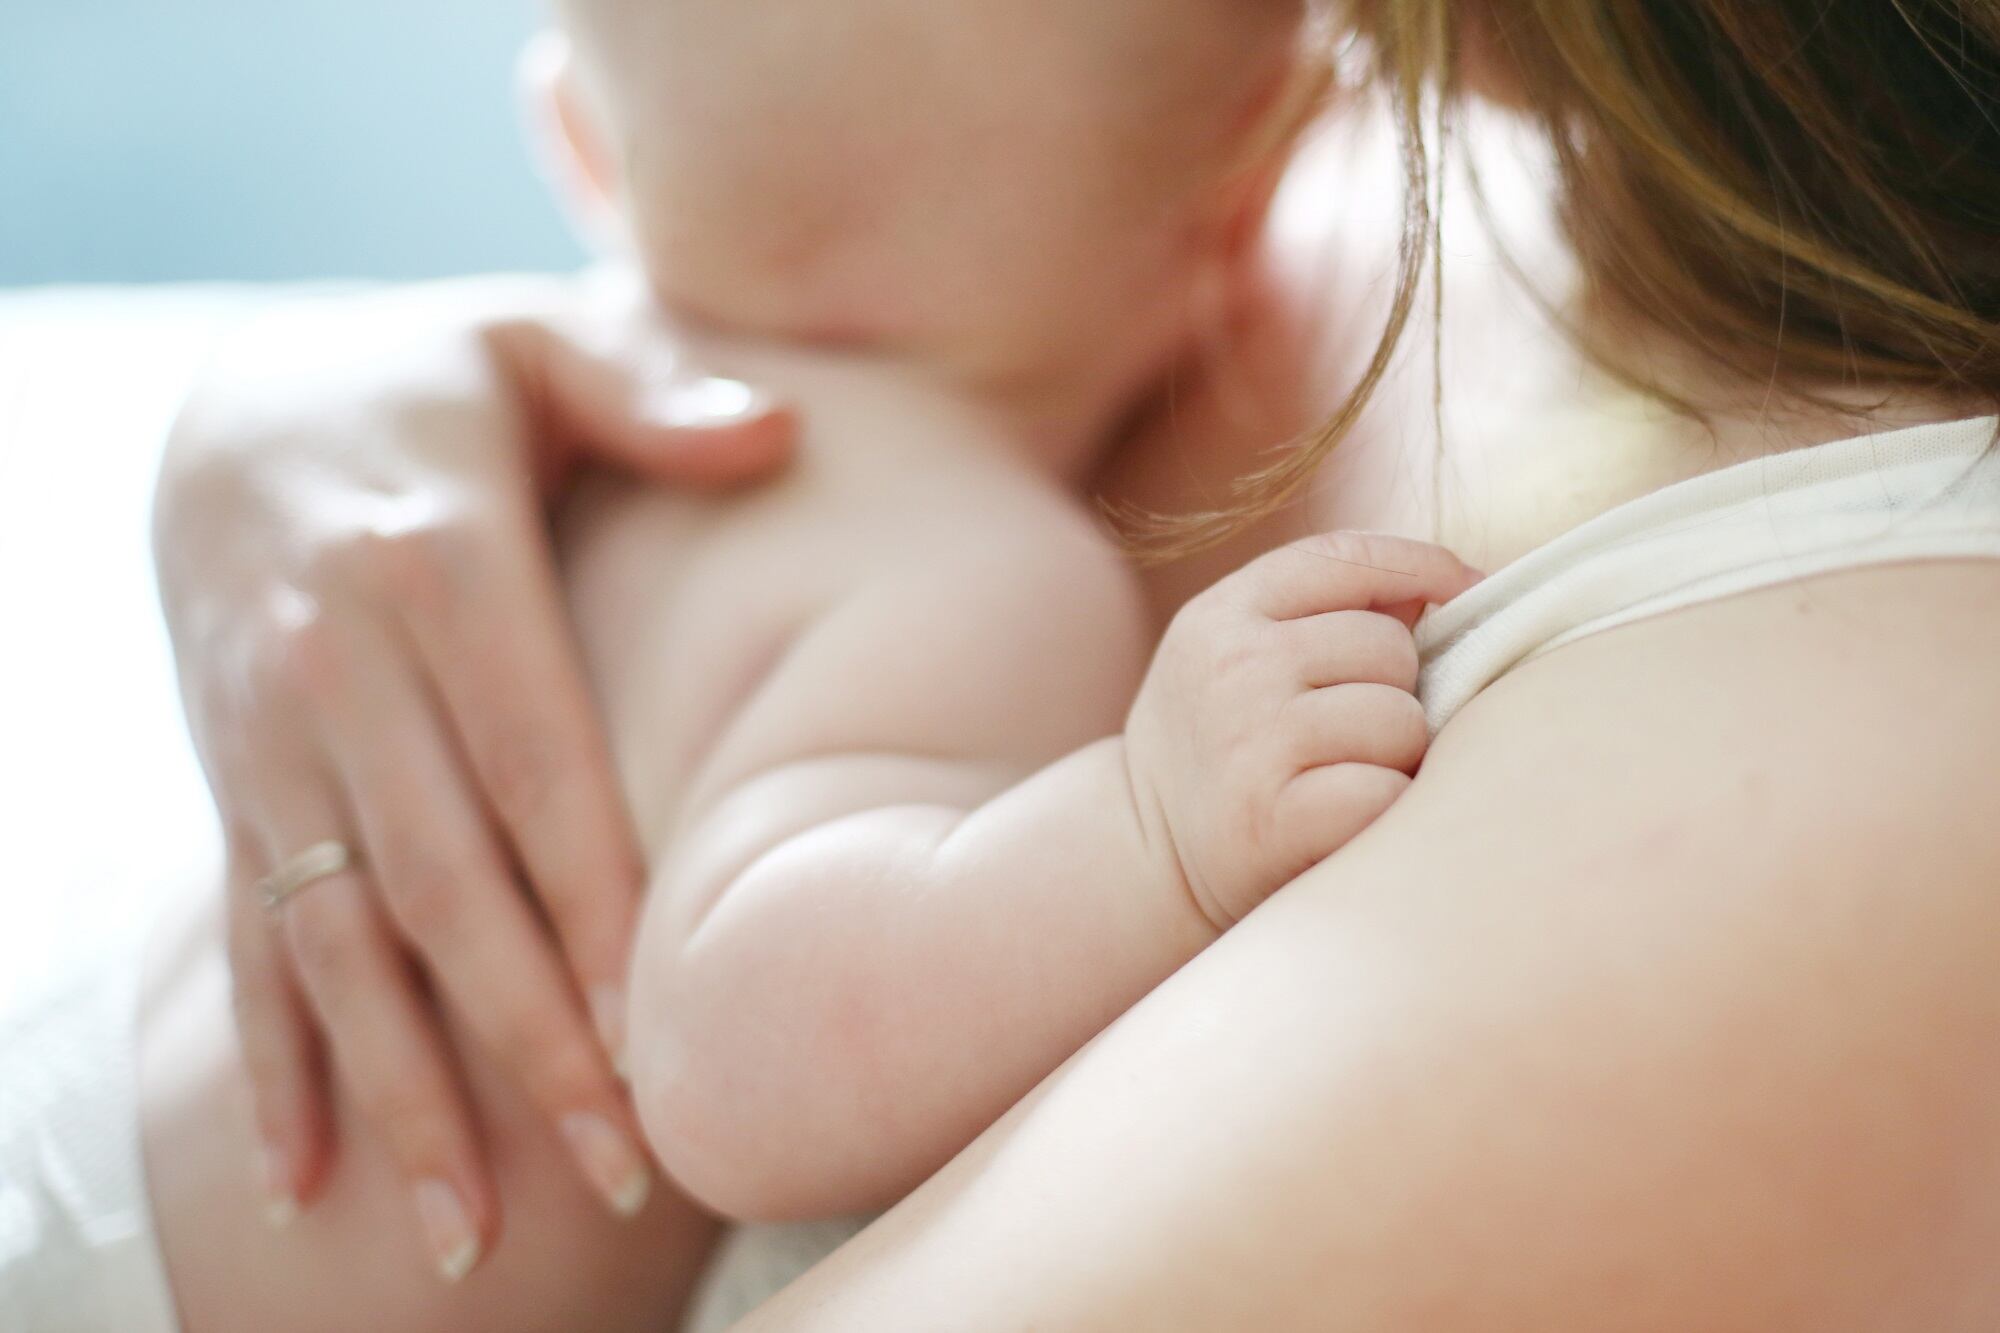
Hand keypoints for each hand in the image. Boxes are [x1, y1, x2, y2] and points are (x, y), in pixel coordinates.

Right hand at [154, 271, 792, 1277]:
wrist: (228, 393)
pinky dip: (274, 1054)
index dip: (592, 904)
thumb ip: (651, 400)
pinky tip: (304, 1170)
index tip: (654, 1030)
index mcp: (441, 563)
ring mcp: (271, 734)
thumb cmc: (422, 376)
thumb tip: (782, 430)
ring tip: (466, 1224)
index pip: (535, 765)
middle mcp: (342, 665)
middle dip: (524, 1037)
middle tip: (615, 1169)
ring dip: (401, 1087)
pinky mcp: (231, 776)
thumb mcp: (527, 347)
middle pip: (444, 881)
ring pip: (337, 937)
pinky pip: (247, 933)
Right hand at [1124, 532, 1478, 930]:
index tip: (1466, 590)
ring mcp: (1252, 740)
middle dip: (1394, 690)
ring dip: (1395, 755)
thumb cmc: (1219, 749)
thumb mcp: (1235, 659)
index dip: (1422, 566)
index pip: (1347, 559)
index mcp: (1224, 613)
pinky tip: (1345, 819)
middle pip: (1390, 647)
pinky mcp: (1274, 816)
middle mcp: (1234, 667)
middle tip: (1352, 734)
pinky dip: (1384, 809)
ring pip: (1401, 720)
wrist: (1143, 857)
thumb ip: (1322, 613)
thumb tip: (1444, 584)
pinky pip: (1387, 790)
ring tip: (1346, 775)